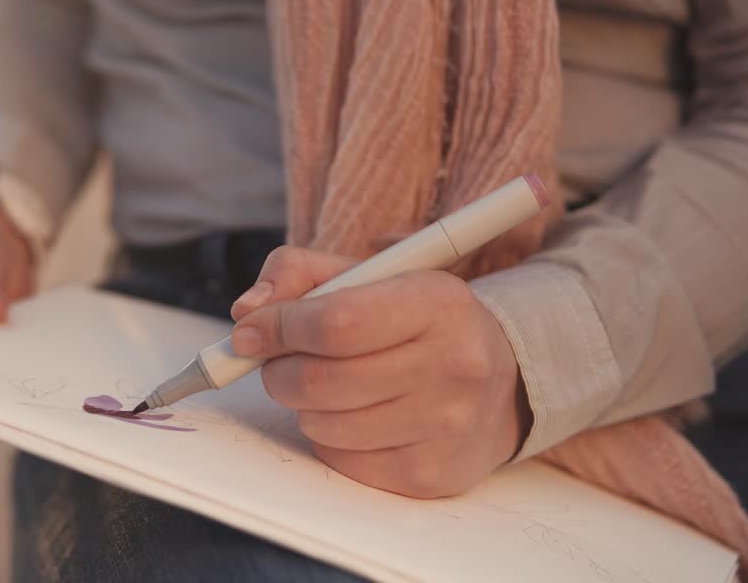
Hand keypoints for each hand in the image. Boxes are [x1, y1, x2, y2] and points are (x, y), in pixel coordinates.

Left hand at [230, 246, 532, 497]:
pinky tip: (353, 415)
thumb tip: (247, 310)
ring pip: (321, 423)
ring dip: (302, 405)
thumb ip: (299, 273)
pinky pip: (339, 458)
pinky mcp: (430, 473)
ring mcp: (445, 425)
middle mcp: (452, 364)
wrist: (500, 386)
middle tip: (277, 361)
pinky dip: (328, 436)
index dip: (278, 327)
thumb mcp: (370, 277)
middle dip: (278, 370)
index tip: (250, 331)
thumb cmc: (419, 325)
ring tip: (325, 385)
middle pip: (319, 380)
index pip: (334, 322)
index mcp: (438, 302)